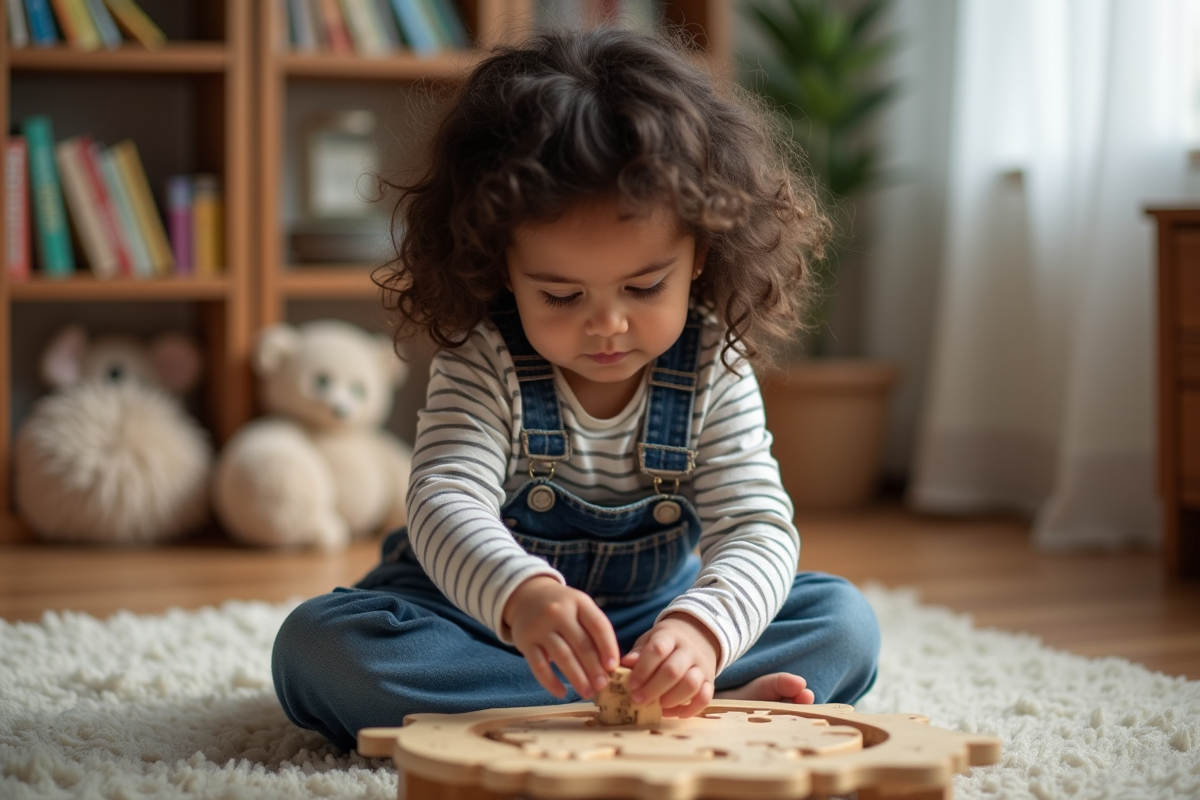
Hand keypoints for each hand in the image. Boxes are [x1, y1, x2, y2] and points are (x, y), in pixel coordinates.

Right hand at [502, 576, 619, 699]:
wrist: (527, 597)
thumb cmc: (563, 608)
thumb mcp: (580, 608)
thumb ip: (594, 631)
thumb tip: (609, 666)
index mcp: (579, 602)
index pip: (598, 625)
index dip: (608, 647)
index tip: (613, 667)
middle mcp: (558, 612)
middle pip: (581, 643)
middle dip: (594, 668)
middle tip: (603, 686)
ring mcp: (540, 627)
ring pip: (562, 656)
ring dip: (577, 677)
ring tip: (587, 693)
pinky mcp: (525, 642)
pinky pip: (539, 666)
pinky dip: (550, 682)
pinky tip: (562, 694)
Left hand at [621, 613, 720, 717]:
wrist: (697, 636)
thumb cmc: (665, 643)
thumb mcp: (649, 640)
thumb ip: (638, 653)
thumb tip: (625, 663)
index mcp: (669, 636)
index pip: (658, 649)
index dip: (643, 668)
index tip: (632, 685)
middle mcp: (688, 650)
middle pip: (673, 670)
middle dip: (653, 689)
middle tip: (638, 700)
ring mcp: (701, 665)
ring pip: (691, 684)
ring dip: (672, 699)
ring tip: (658, 706)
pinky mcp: (710, 681)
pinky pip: (706, 697)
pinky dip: (692, 709)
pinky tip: (676, 713)